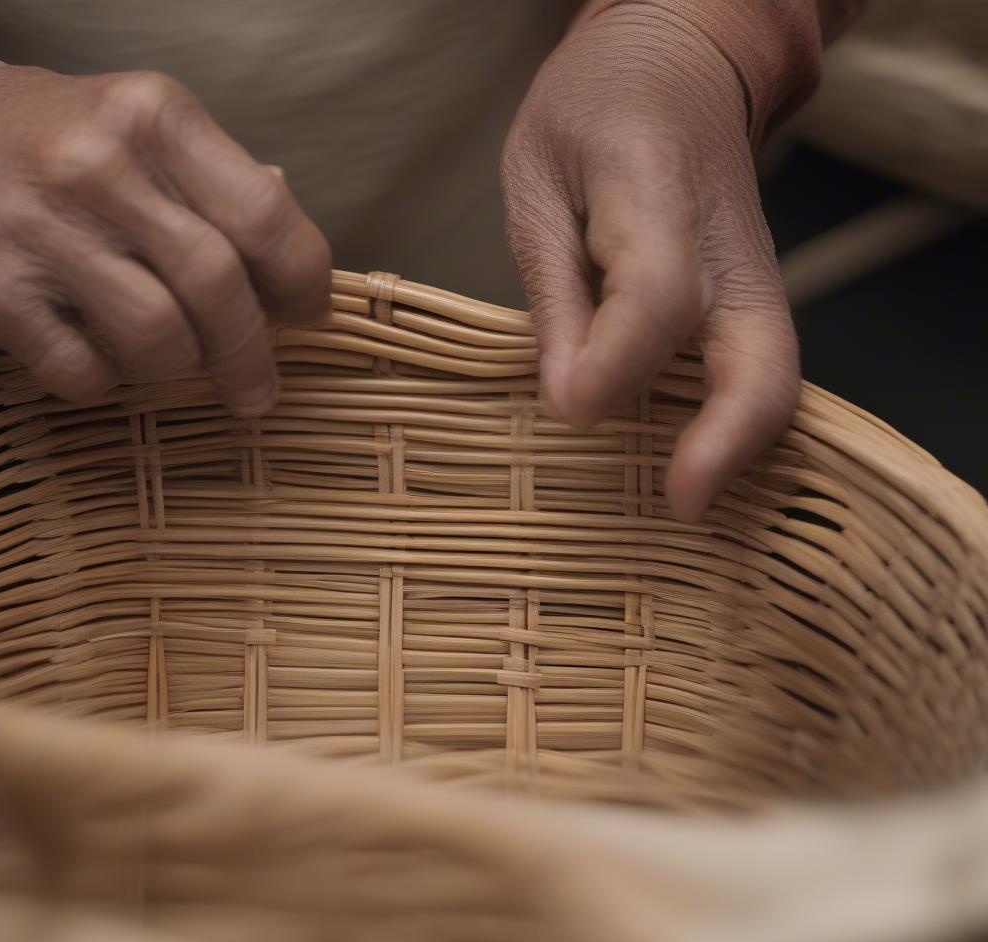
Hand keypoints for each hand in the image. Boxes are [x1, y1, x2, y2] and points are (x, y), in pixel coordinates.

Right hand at [0, 56, 330, 414]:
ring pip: (158, 339)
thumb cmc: (73, 142)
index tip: (305, 314)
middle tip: (259, 389)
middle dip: (251, 355)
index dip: (303, 282)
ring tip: (175, 359)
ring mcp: (37, 230)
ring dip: (181, 368)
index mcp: (156, 118)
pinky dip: (111, 382)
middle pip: (216, 286)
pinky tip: (105, 356)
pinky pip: (86, 374)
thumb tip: (298, 273)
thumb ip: (228, 191)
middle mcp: (95, 166)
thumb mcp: (154, 134)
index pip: (265, 216)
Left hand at [501, 4, 800, 520]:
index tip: (568, 406)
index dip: (613, 365)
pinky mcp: (755, 300)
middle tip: (680, 503)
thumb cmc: (593, 114)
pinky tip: (688, 459)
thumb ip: (556, 292)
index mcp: (657, 197)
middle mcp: (727, 251)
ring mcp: (755, 280)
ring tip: (681, 497)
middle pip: (760, 362)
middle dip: (726, 442)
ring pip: (775, 379)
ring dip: (736, 447)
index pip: (656, 300)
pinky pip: (757, 373)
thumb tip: (569, 402)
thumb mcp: (538, 182)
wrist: (680, 65)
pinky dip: (731, 425)